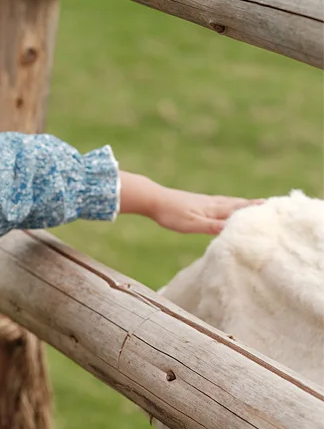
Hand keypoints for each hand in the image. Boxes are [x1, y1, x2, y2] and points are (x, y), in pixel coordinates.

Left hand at [118, 170, 259, 234]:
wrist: (153, 199)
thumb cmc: (171, 214)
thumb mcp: (192, 224)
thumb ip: (212, 227)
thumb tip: (233, 229)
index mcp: (215, 209)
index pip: (240, 210)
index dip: (256, 211)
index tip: (274, 211)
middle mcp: (213, 203)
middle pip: (239, 204)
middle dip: (255, 206)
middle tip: (272, 207)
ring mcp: (206, 201)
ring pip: (230, 202)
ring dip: (244, 204)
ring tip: (256, 205)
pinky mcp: (198, 202)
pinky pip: (220, 203)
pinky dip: (230, 204)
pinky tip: (227, 205)